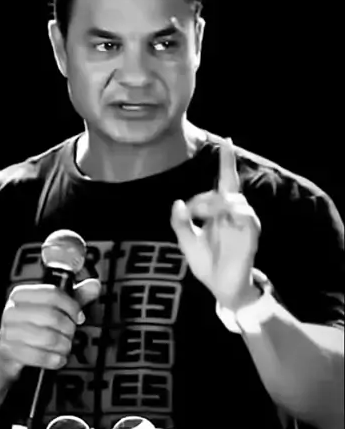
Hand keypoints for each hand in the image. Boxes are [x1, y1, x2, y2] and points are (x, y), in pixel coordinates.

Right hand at [0, 278, 100, 377]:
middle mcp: (12, 310)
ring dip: (63, 345)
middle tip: (71, 334)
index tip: (79, 316)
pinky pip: (39, 356)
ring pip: (47, 337)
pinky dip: (54, 359)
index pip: (52, 293)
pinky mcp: (9, 351)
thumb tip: (94, 285)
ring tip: (65, 346)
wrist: (9, 352)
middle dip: (69, 329)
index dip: (72, 306)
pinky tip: (58, 358)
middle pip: (52, 316)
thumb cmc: (33, 327)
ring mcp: (8, 331)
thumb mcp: (54, 309)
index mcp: (22, 294)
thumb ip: (75, 297)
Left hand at [170, 137, 260, 309]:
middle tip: (192, 211)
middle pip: (227, 189)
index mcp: (218, 212)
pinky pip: (249, 217)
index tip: (227, 140)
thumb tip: (177, 202)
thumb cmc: (206, 264)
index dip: (226, 162)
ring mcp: (244, 225)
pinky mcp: (251, 237)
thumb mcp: (186, 242)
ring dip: (219, 203)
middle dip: (208, 196)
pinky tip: (226, 216)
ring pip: (237, 201)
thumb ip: (179, 223)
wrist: (220, 288)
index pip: (224, 182)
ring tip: (205, 215)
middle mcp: (233, 214)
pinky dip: (237, 212)